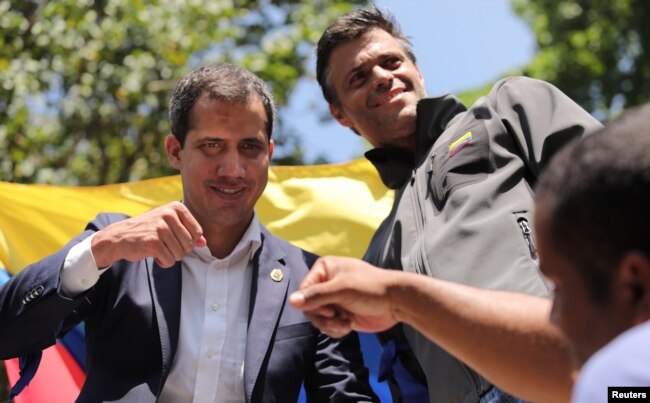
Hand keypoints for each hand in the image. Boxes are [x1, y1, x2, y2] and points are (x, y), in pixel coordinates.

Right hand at [91, 201, 205, 267]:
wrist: (120, 237)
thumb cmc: (148, 230)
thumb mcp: (169, 224)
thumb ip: (188, 232)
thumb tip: (204, 243)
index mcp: (176, 207)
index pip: (198, 232)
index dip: (189, 241)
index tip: (175, 238)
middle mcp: (169, 215)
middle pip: (190, 245)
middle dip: (179, 250)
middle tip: (164, 245)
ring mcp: (160, 228)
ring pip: (180, 254)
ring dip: (170, 256)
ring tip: (158, 248)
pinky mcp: (153, 242)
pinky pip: (169, 261)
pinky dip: (163, 262)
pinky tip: (153, 254)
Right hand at [289, 256, 398, 337]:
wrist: (397, 302)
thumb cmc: (371, 288)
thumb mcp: (342, 289)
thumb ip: (317, 295)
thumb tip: (291, 301)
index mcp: (324, 269)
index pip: (304, 291)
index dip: (313, 304)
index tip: (330, 309)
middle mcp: (327, 283)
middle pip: (309, 307)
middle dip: (323, 317)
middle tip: (338, 319)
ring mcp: (334, 299)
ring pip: (318, 318)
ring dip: (330, 325)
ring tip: (345, 324)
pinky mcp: (341, 313)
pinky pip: (328, 325)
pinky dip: (336, 329)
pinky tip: (348, 326)